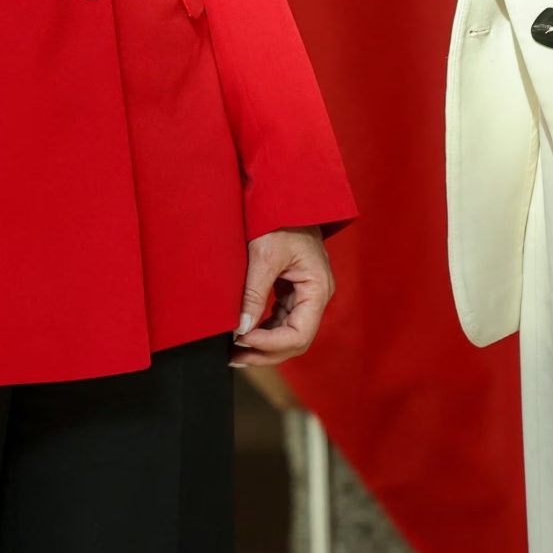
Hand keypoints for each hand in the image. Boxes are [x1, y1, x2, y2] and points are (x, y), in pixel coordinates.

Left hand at [232, 227, 335, 368]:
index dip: (271, 345)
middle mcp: (316, 295)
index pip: (299, 334)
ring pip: (288, 333)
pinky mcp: (293, 289)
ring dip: (263, 345)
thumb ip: (254, 294)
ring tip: (234, 352)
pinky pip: (281, 318)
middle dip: (265, 352)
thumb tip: (242, 330)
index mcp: (317, 288)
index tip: (242, 341)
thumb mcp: (264, 255)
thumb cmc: (279, 218)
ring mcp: (306, 293)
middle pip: (295, 340)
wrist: (283, 194)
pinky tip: (244, 334)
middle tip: (234, 358)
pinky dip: (264, 330)